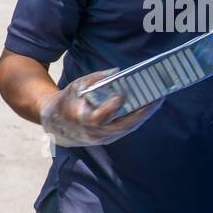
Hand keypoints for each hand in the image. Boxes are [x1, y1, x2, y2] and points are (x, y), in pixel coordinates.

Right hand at [38, 68, 162, 147]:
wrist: (55, 124)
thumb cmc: (66, 101)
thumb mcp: (76, 86)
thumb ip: (95, 79)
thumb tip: (117, 72)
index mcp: (81, 120)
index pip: (99, 118)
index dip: (111, 108)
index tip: (121, 96)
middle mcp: (93, 133)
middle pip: (123, 125)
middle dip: (142, 112)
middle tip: (157, 98)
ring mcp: (101, 138)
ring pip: (127, 128)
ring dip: (144, 115)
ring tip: (157, 101)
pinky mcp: (107, 139)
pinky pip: (125, 129)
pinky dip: (137, 119)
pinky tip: (147, 108)